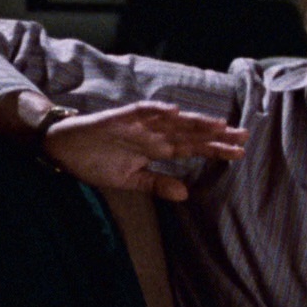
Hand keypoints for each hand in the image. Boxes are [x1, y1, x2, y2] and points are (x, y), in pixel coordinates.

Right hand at [42, 102, 246, 201]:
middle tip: (244, 135)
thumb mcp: (129, 181)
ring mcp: (136, 124)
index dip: (215, 150)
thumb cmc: (95, 161)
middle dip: (215, 135)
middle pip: (189, 133)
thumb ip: (156, 184)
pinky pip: (139, 112)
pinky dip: (155, 111)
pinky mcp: (117, 118)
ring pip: (171, 121)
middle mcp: (151, 133)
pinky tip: (173, 111)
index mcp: (155, 148)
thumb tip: (186, 195)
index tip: (239, 153)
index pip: (192, 148)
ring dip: (193, 121)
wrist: (63, 149)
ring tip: (217, 124)